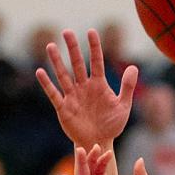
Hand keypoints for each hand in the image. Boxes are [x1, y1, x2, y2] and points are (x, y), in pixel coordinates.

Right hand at [37, 29, 136, 147]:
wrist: (99, 143)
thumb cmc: (112, 125)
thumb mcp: (123, 107)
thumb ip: (128, 87)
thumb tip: (133, 67)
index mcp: (99, 85)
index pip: (96, 62)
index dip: (94, 47)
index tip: (91, 32)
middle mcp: (84, 87)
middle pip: (77, 64)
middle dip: (73, 48)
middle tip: (67, 32)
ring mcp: (72, 96)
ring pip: (63, 75)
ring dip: (57, 61)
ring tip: (51, 46)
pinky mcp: (63, 108)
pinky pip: (54, 94)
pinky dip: (47, 84)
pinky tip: (40, 71)